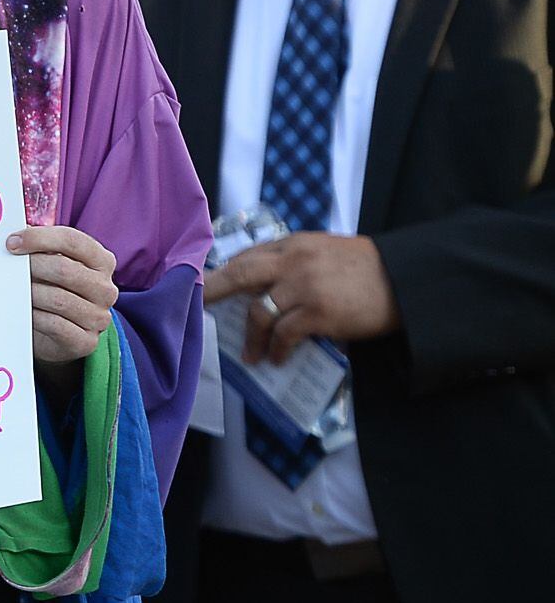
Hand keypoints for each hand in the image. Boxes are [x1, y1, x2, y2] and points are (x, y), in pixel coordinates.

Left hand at [10, 226, 117, 372]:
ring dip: (29, 294)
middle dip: (31, 267)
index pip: (72, 241)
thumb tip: (13, 238)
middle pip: (64, 270)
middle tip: (7, 269)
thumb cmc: (52, 292)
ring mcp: (99, 317)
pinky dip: (33, 316)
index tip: (11, 243)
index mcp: (102, 261)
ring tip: (12, 291)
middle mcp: (106, 289)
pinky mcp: (86, 342)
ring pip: (58, 299)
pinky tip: (21, 312)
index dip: (39, 238)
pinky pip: (55, 325)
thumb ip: (40, 250)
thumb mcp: (52, 267)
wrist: (59, 337)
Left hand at [205, 231, 397, 364]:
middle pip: (239, 273)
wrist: (408, 280)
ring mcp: (306, 286)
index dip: (221, 273)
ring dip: (250, 337)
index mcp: (294, 243)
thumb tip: (258, 286)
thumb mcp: (324, 252)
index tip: (201, 287)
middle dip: (211, 291)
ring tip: (249, 355)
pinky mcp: (320, 312)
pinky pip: (284, 334)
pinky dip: (275, 349)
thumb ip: (291, 261)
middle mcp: (295, 260)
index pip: (247, 256)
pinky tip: (276, 359)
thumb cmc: (366, 270)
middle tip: (193, 307)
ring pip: (259, 311)